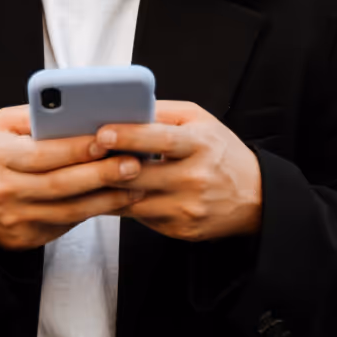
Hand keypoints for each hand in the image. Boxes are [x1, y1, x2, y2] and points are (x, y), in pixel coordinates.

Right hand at [0, 105, 146, 251]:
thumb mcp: (1, 127)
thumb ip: (34, 115)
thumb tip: (76, 108)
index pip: (42, 153)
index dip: (76, 148)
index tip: (107, 139)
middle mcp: (4, 189)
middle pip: (59, 183)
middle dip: (101, 173)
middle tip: (133, 163)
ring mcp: (16, 216)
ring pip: (69, 208)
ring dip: (107, 197)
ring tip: (136, 184)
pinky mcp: (28, 235)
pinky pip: (68, 222)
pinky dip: (96, 210)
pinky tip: (119, 199)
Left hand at [95, 100, 262, 241]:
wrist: (254, 197)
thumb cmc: (221, 153)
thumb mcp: (200, 121)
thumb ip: (163, 112)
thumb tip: (126, 107)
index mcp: (200, 144)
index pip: (161, 139)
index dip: (129, 136)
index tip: (102, 133)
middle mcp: (195, 178)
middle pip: (141, 175)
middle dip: (107, 166)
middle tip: (81, 156)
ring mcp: (187, 207)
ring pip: (134, 200)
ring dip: (106, 189)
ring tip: (85, 175)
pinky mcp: (180, 229)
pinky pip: (140, 218)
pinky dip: (120, 206)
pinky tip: (106, 195)